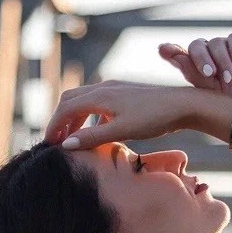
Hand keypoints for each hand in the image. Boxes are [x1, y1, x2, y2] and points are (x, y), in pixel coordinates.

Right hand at [42, 79, 194, 150]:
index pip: (65, 108)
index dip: (54, 126)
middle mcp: (104, 88)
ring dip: (74, 118)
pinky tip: (96, 130)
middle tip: (55, 141)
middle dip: (59, 120)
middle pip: (70, 100)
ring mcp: (114, 89)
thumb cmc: (154, 118)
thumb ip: (93, 137)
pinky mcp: (124, 94)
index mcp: (100, 96)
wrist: (183, 105)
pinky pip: (97, 102)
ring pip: (84, 100)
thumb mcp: (122, 131)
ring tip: (71, 138)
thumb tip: (65, 144)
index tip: (48, 144)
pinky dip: (88, 116)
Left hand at [157, 30, 231, 120]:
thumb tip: (168, 53)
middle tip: (209, 75)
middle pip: (197, 46)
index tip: (163, 51)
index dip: (172, 51)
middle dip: (200, 59)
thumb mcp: (216, 95)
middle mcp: (215, 57)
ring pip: (216, 43)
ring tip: (230, 78)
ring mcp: (231, 48)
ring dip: (221, 60)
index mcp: (203, 72)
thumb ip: (194, 74)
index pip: (183, 56)